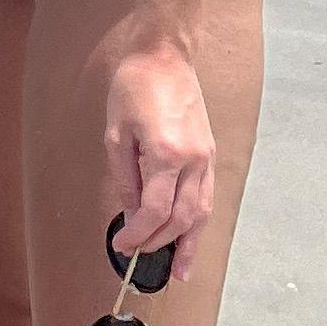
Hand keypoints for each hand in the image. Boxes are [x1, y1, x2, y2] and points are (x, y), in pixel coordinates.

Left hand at [96, 22, 218, 260]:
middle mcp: (193, 160)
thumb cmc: (134, 86)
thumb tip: (132, 212)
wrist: (164, 55)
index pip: (153, 211)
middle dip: (159, 243)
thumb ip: (125, 177)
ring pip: (201, 213)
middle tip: (139, 258)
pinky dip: (199, 222)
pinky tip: (192, 237)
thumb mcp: (116, 132)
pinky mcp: (210, 153)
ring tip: (180, 270)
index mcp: (166, 154)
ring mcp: (206, 157)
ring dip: (189, 244)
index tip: (122, 246)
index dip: (137, 234)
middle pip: (180, 218)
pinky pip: (207, 196)